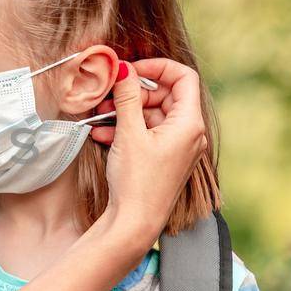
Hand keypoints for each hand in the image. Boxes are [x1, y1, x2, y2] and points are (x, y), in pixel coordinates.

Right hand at [102, 59, 207, 244]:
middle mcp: (190, 134)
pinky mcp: (166, 158)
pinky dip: (128, 129)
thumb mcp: (129, 133)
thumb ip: (127, 96)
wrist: (135, 223)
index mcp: (189, 123)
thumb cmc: (137, 181)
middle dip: (135, 92)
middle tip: (109, 94)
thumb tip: (124, 68)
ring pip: (153, 115)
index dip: (157, 67)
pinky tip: (103, 133)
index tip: (131, 69)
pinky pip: (149, 133)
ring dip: (126, 111)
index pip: (183, 77)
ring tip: (100, 115)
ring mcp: (179, 147)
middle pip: (166, 95)